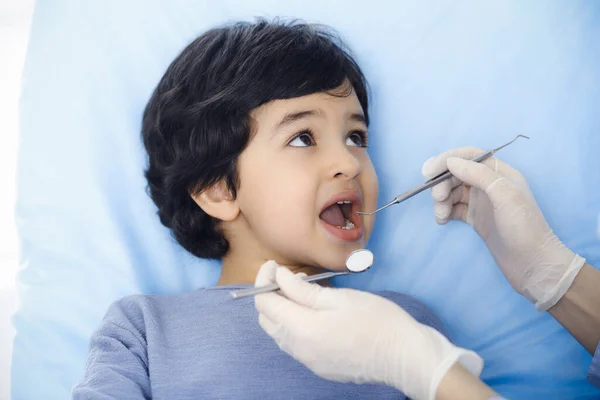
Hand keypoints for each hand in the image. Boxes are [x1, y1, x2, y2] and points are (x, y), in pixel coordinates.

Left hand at [254, 261, 482, 399]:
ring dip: (284, 310)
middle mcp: (299, 349)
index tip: (274, 265)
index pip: (264, 303)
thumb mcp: (338, 297)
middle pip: (267, 320)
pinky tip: (315, 312)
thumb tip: (278, 277)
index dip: (264, 280)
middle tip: (289, 277)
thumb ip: (301, 289)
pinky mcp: (320, 366)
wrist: (404, 356)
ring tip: (305, 291)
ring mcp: (309, 361)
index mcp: (301, 329)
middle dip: (271, 295)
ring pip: (280, 333)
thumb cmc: (377, 320)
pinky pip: (296, 344)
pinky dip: (295, 325)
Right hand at [422, 147, 585, 310]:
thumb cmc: (524, 228)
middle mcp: (490, 184)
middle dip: (442, 182)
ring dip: (442, 200)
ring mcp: (482, 202)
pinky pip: (454, 208)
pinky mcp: (476, 219)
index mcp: (500, 173)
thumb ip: (479, 175)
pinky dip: (445, 212)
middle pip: (458, 173)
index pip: (469, 156)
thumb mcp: (505, 196)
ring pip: (453, 191)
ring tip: (441, 215)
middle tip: (437, 197)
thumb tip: (451, 161)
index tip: (428, 171)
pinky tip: (443, 220)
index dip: (447, 159)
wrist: (533, 265)